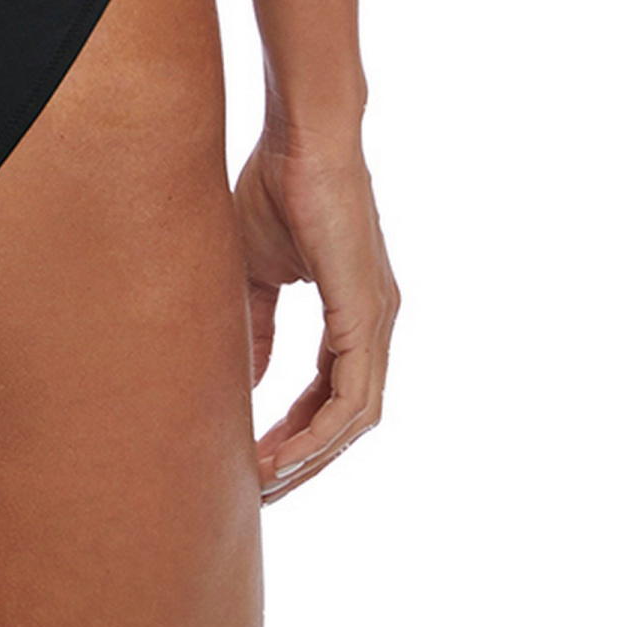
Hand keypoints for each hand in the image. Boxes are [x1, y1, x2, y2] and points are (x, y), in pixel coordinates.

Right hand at [235, 133, 397, 502]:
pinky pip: (352, 396)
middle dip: (304, 461)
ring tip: (261, 483)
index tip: (253, 457)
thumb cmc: (277, 184)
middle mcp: (376, 323)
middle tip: (257, 491)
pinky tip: (284, 455)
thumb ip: (257, 324)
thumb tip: (248, 379)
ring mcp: (378, 320)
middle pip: (349, 419)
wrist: (302, 135)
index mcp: (354, 312)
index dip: (295, 430)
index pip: (331, 393)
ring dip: (310, 458)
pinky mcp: (367, 312)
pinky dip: (319, 433)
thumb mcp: (257, 269)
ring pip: (355, 418)